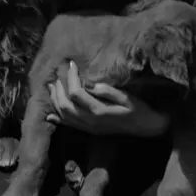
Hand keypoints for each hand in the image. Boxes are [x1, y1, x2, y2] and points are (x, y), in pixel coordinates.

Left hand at [46, 61, 168, 137]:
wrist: (146, 128)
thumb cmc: (137, 109)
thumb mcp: (126, 97)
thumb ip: (107, 91)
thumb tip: (90, 83)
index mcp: (99, 111)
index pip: (77, 93)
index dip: (71, 77)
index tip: (72, 64)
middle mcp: (91, 121)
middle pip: (65, 105)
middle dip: (59, 88)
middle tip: (58, 75)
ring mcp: (89, 128)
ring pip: (64, 115)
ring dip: (55, 101)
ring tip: (52, 87)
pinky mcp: (90, 131)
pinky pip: (70, 126)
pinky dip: (58, 120)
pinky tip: (50, 116)